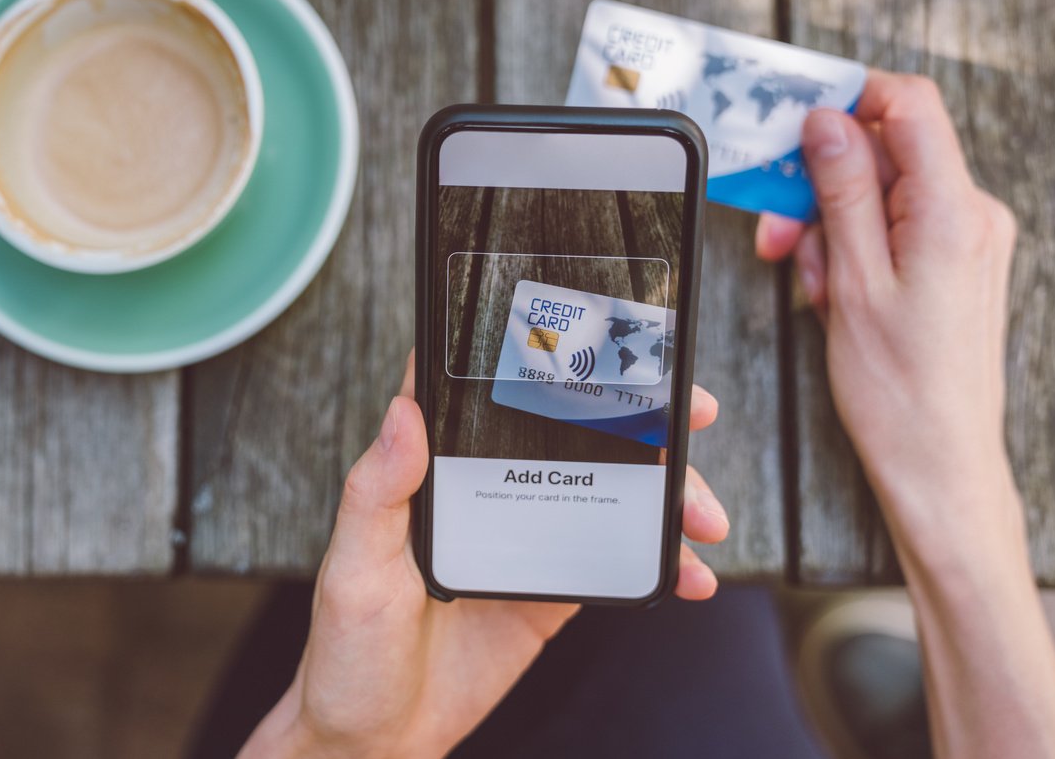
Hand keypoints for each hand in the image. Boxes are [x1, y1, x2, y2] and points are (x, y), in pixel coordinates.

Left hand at [240, 356, 727, 758]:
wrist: (377, 738)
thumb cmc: (347, 649)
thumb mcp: (353, 569)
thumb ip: (377, 493)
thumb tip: (404, 410)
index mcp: (437, 470)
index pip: (489, 390)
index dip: (544, 352)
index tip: (604, 335)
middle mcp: (489, 487)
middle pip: (574, 430)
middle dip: (644, 416)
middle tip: (695, 413)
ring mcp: (528, 533)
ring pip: (612, 489)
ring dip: (668, 494)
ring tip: (707, 519)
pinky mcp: (553, 584)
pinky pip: (617, 558)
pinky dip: (661, 563)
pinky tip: (690, 576)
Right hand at [754, 71, 1019, 548]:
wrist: (938, 461)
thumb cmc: (899, 391)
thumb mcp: (852, 282)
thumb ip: (842, 190)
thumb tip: (827, 121)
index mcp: (953, 212)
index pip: (909, 105)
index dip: (848, 98)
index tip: (794, 116)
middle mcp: (973, 216)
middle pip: (886, 152)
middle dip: (820, 182)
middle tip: (777, 230)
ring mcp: (967, 240)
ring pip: (881, 193)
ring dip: (830, 225)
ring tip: (812, 282)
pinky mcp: (954, 263)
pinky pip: (892, 227)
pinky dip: (853, 249)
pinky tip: (834, 293)